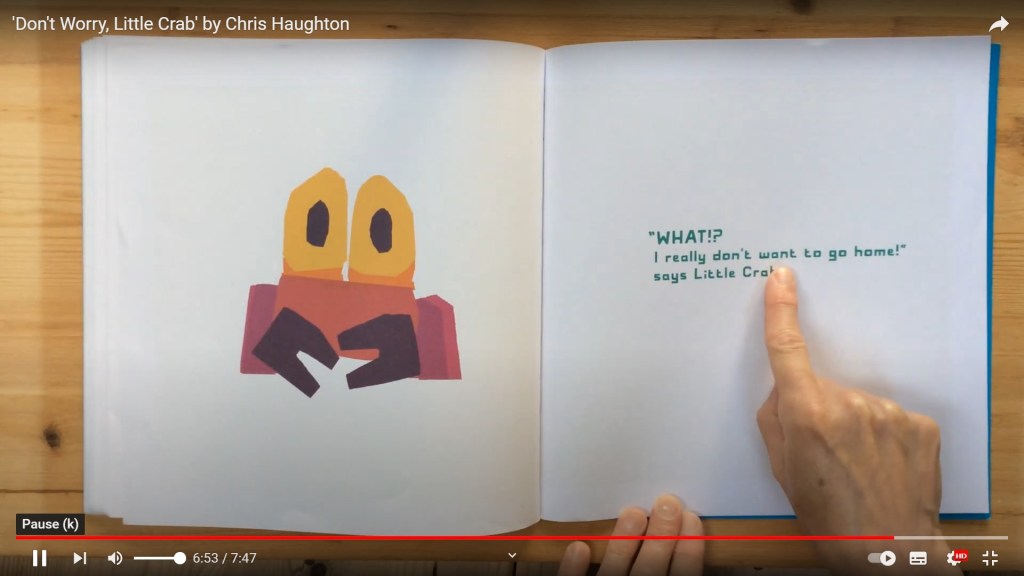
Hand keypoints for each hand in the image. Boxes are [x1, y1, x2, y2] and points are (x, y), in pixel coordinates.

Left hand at [558, 494, 702, 575]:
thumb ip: (674, 572)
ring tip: (633, 512)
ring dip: (624, 542)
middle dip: (661, 535)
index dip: (689, 549)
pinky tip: (578, 546)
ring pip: (614, 572)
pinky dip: (574, 570)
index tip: (692, 517)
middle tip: (667, 502)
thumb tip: (683, 536)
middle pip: (651, 569)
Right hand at [757, 267, 958, 573]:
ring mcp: (889, 412)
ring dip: (854, 424)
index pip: (787, 350)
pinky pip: (891, 417)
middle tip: (824, 453)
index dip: (781, 310)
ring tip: (859, 466)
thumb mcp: (782, 470)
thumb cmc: (827, 517)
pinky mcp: (920, 424)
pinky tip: (884, 465)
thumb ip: (776, 420)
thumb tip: (784, 391)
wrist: (886, 551)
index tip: (781, 279)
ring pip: (858, 402)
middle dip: (818, 408)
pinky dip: (884, 436)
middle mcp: (849, 403)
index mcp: (807, 414)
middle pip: (823, 387)